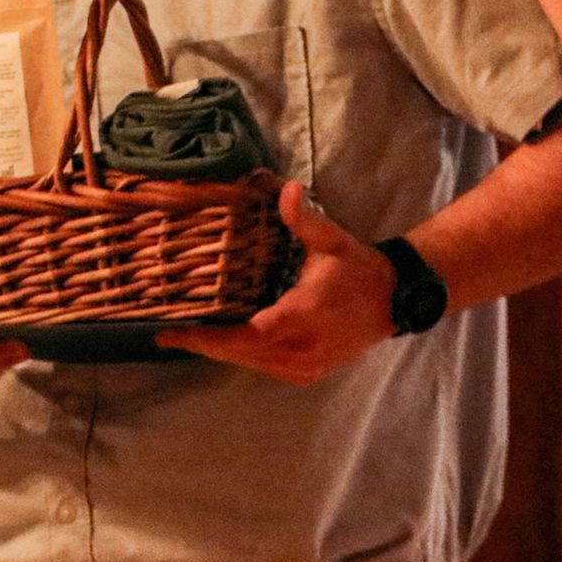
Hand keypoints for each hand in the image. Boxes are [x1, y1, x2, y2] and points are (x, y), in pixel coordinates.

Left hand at [157, 182, 396, 383]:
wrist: (393, 301)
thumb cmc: (356, 268)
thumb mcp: (331, 240)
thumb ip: (304, 219)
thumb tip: (287, 188)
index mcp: (303, 315)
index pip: (248, 334)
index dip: (210, 337)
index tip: (175, 333)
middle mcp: (302, 348)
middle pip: (241, 353)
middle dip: (204, 345)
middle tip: (169, 335)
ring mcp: (305, 366)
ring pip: (251, 363)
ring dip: (221, 351)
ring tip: (189, 337)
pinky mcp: (308, 373)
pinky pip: (265, 368)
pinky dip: (243, 357)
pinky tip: (225, 344)